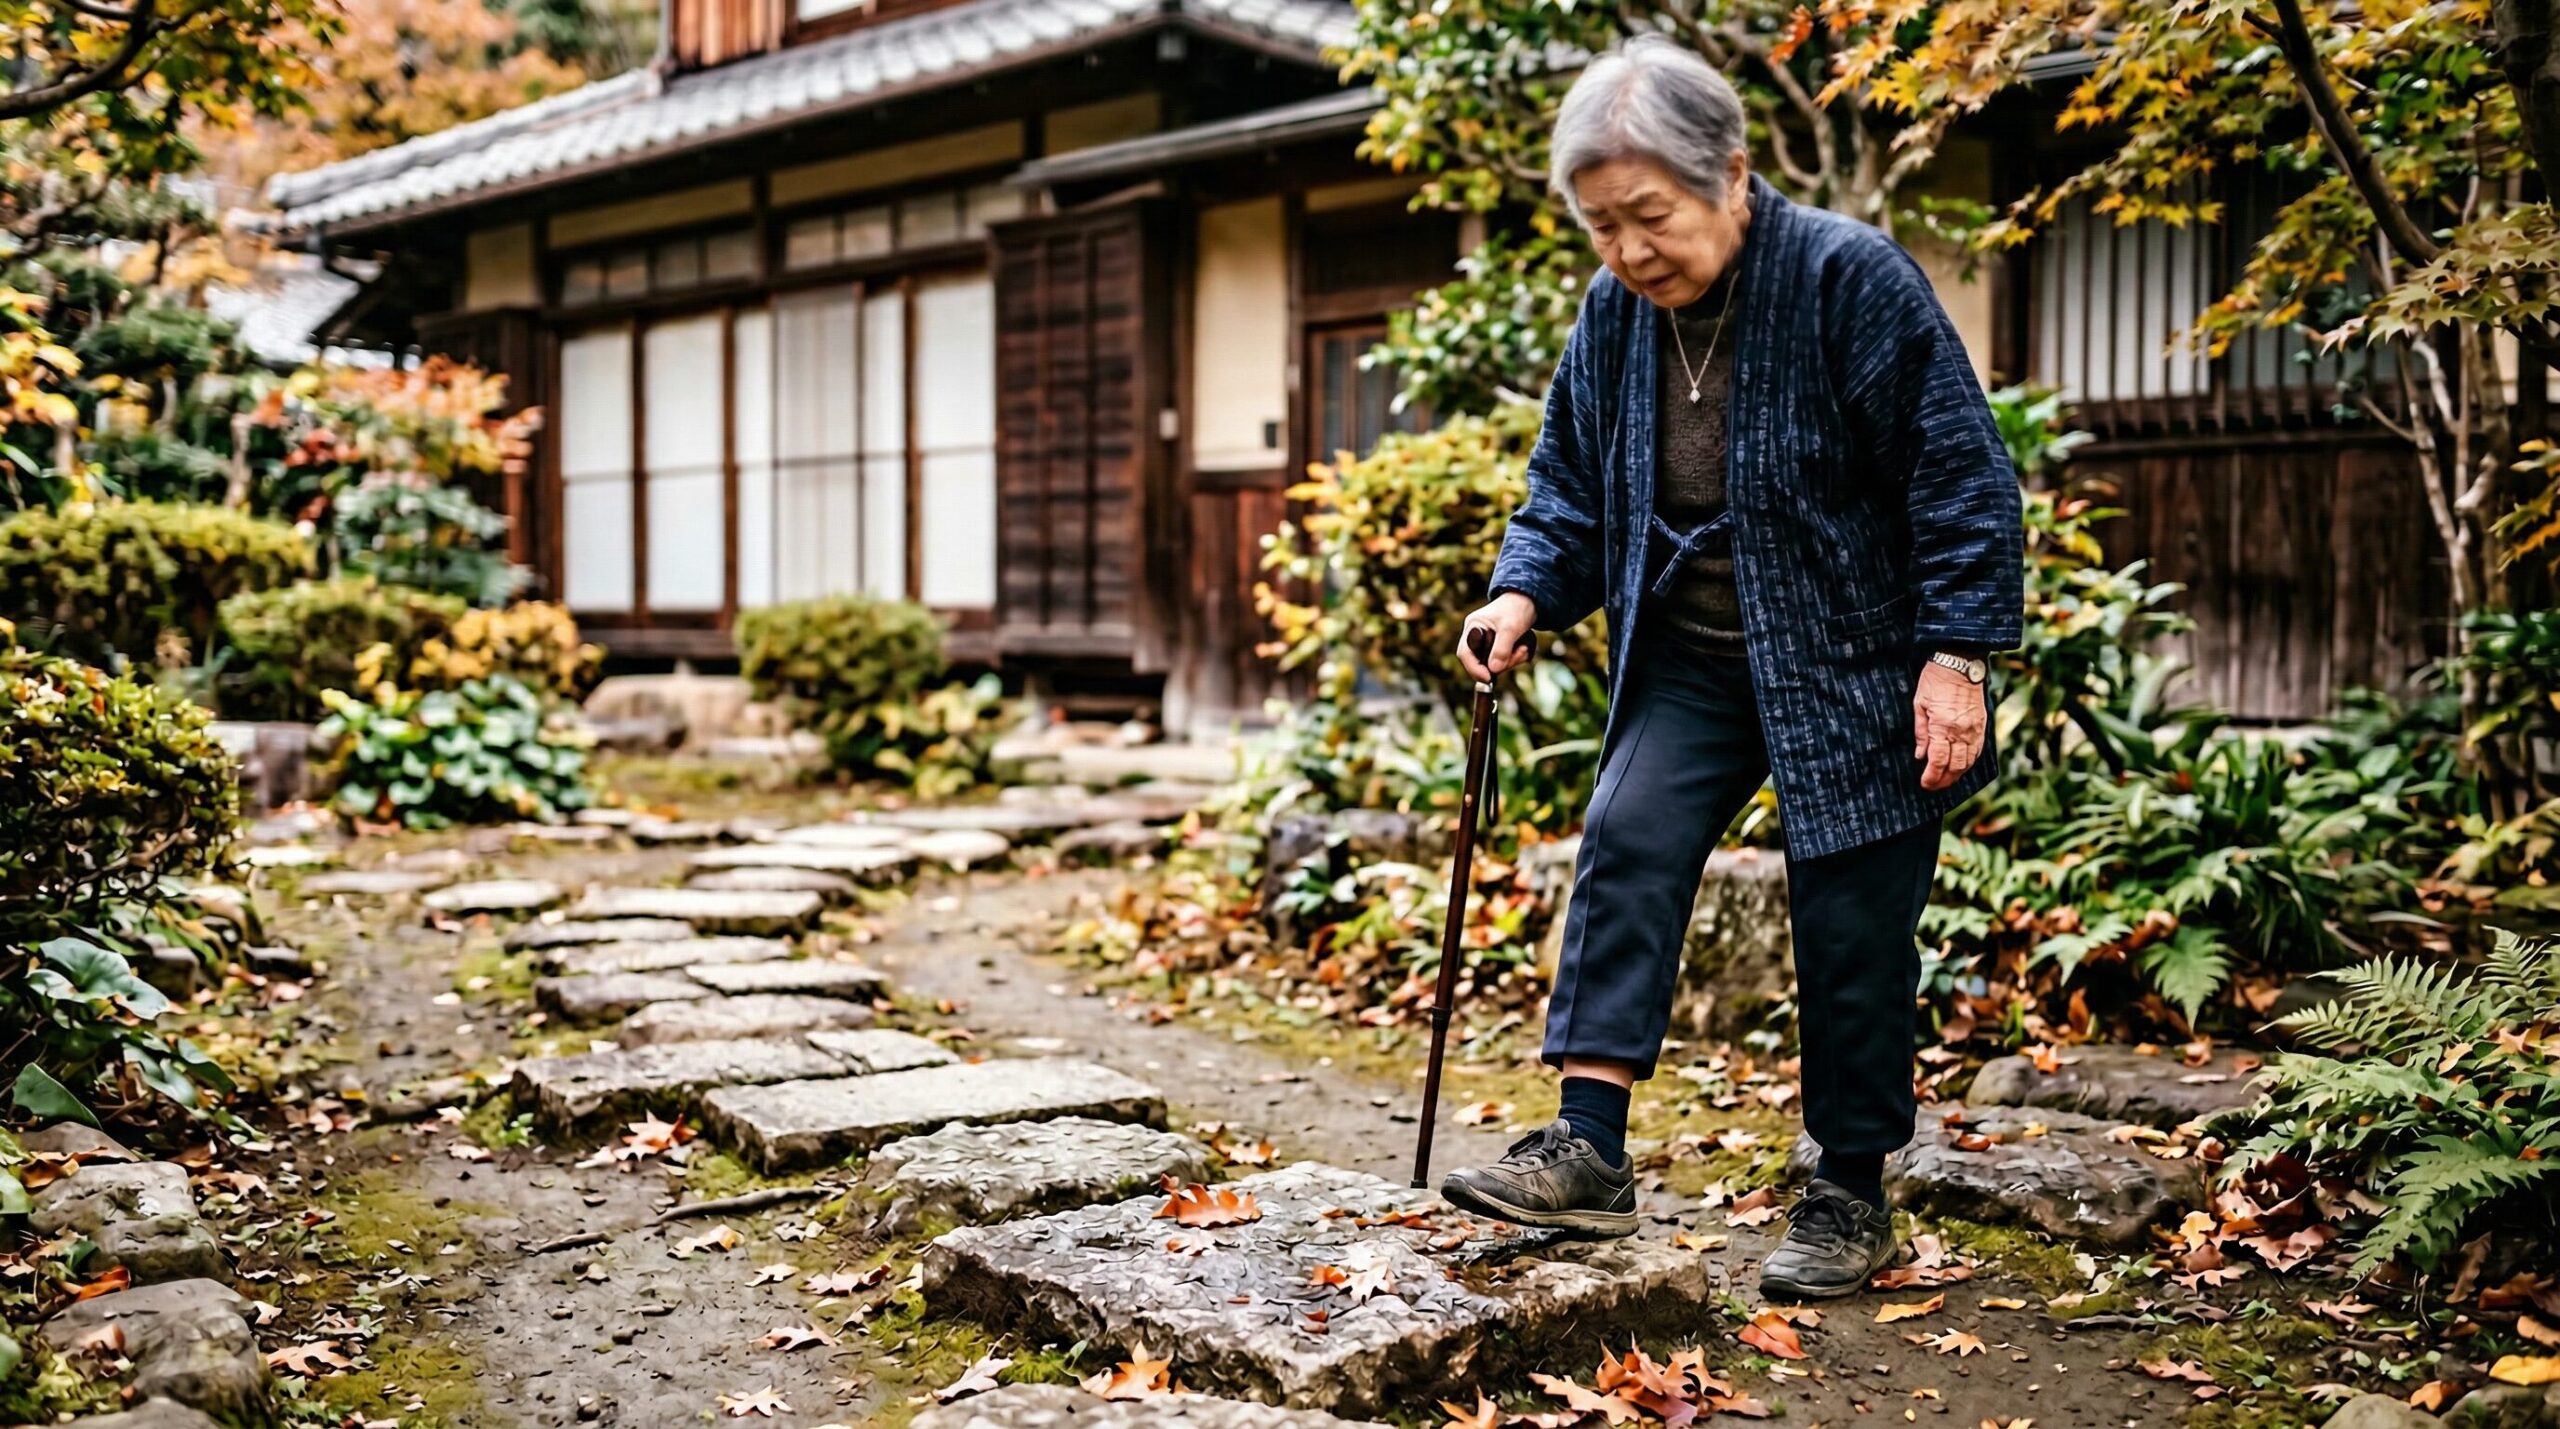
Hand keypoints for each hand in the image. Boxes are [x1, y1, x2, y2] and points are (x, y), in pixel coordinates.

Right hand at [1459, 592, 1537, 681]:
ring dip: (1513, 659)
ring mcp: (1489, 643)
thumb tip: (1494, 670)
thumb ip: (1501, 649)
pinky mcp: (1500, 647)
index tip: (1488, 678)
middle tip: (1518, 655)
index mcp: (1473, 627)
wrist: (1531, 600)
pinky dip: (1517, 657)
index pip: (1465, 654)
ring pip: (1496, 664)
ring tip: (1524, 646)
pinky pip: (1506, 661)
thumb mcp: (1510, 628)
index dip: (1474, 669)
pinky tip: (1524, 646)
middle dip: (1502, 663)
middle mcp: (1478, 636)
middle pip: (1481, 662)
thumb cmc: (1517, 608)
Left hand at [1913, 659, 1986, 790]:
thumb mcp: (1919, 705)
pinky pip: (1978, 750)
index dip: (1932, 777)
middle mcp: (1961, 731)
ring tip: (1946, 779)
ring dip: (1957, 774)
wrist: (1960, 662)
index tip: (1925, 784)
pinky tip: (1961, 765)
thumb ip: (1921, 732)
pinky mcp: (1982, 724)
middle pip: (1955, 767)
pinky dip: (1969, 761)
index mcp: (1942, 726)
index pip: (1938, 761)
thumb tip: (1921, 755)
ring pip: (1968, 761)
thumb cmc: (1935, 681)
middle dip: (1944, 781)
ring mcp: (1974, 729)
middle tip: (1934, 786)